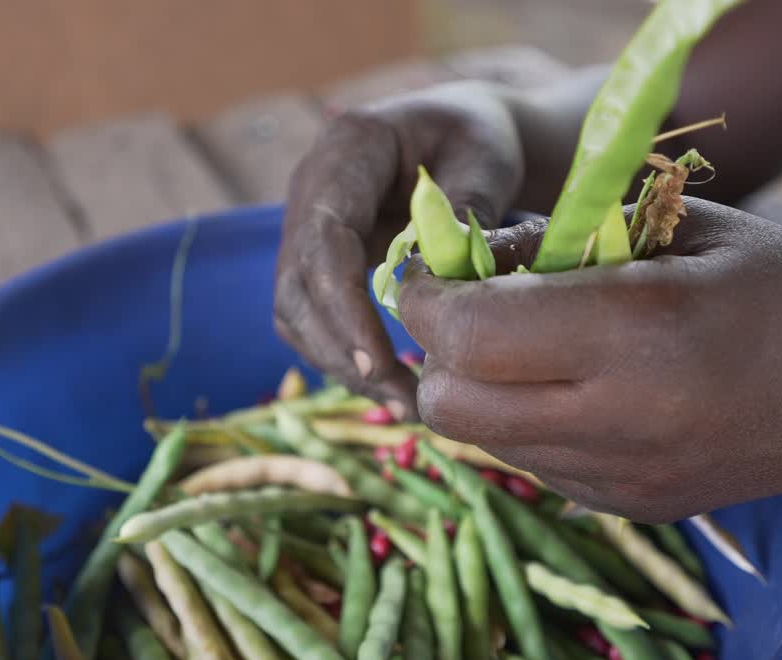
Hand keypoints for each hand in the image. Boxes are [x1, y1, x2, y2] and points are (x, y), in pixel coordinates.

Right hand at [275, 81, 524, 419]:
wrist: (460, 133)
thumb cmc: (475, 138)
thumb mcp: (486, 158)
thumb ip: (466, 208)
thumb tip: (444, 282)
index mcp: (346, 151)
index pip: (323, 239)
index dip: (342, 306)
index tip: (377, 363)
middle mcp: (310, 190)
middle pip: (296, 285)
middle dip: (341, 350)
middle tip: (403, 401)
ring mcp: (305, 229)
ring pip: (295, 311)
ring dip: (341, 364)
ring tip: (405, 404)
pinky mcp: (316, 263)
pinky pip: (312, 319)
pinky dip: (345, 356)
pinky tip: (392, 387)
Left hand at [397, 198, 781, 522]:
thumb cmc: (780, 289)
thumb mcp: (683, 229)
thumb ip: (568, 235)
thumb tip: (469, 253)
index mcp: (639, 330)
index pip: (471, 334)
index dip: (426, 299)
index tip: (429, 273)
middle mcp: (621, 417)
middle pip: (449, 406)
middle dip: (434, 354)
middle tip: (464, 313)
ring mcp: (622, 476)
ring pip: (478, 443)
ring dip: (472, 390)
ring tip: (521, 346)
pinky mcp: (628, 507)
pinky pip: (529, 465)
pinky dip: (520, 424)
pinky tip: (572, 388)